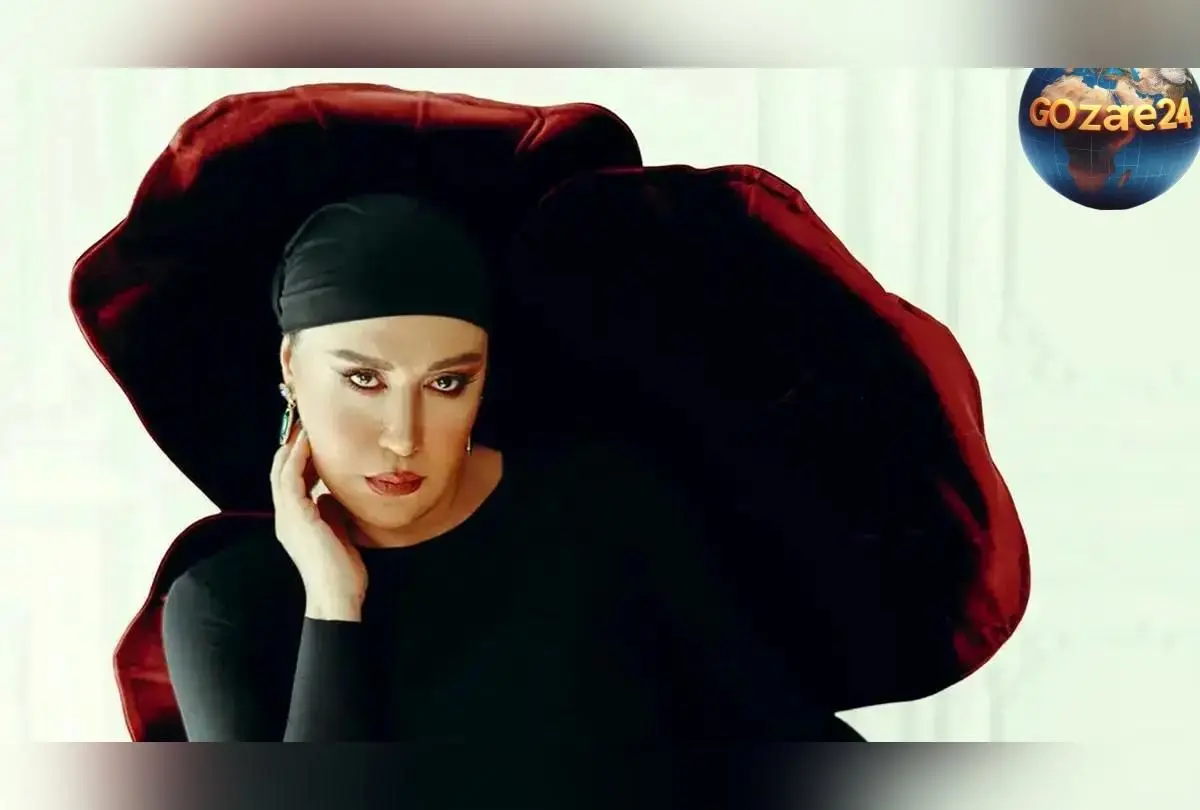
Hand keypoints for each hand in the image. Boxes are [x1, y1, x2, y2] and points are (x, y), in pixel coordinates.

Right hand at [270, 425, 367, 620]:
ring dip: (293, 446)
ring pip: (281, 471)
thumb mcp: (337, 534)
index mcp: (295, 522)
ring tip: (304, 426)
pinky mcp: (295, 516)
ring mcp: (287, 516)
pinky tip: (308, 442)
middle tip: (305, 424)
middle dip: (292, 447)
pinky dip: (298, 457)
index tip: (313, 438)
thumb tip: (331, 496)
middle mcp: (286, 517)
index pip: (291, 482)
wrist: (337, 596)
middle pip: (280, 472)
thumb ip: (331, 514)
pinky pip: (290, 478)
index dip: (299, 458)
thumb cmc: (342, 572)